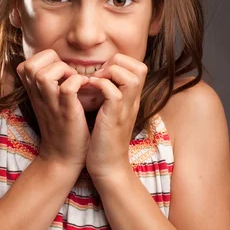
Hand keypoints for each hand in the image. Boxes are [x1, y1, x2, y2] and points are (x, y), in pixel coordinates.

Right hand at [16, 49, 90, 169]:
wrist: (63, 158)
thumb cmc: (62, 128)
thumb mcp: (49, 104)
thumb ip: (50, 85)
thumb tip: (63, 66)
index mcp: (34, 94)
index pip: (26, 64)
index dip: (44, 59)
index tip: (60, 70)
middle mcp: (39, 97)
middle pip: (30, 65)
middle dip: (52, 61)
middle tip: (68, 73)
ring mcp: (51, 105)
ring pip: (44, 75)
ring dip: (63, 71)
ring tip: (76, 80)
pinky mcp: (67, 113)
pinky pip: (67, 88)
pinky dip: (78, 82)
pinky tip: (86, 88)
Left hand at [85, 53, 147, 179]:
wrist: (108, 167)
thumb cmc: (104, 141)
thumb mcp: (110, 114)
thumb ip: (109, 97)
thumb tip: (97, 81)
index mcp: (131, 99)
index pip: (139, 67)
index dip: (120, 62)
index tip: (101, 72)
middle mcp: (132, 102)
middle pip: (140, 67)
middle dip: (117, 63)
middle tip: (98, 75)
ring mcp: (125, 110)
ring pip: (132, 77)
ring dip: (110, 73)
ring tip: (95, 81)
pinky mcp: (114, 119)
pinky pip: (115, 93)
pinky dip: (101, 86)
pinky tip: (89, 90)